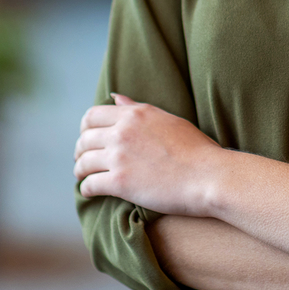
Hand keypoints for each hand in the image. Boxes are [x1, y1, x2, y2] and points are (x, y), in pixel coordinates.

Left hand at [73, 94, 221, 215]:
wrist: (208, 175)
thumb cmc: (196, 148)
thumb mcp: (167, 119)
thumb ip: (138, 108)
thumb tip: (116, 97)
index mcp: (134, 114)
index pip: (92, 115)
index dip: (85, 128)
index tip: (88, 138)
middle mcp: (122, 132)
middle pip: (84, 139)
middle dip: (80, 150)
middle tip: (82, 159)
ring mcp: (119, 157)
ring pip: (83, 162)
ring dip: (80, 170)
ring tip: (83, 176)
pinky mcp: (120, 182)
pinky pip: (90, 184)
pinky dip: (86, 189)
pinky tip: (90, 192)